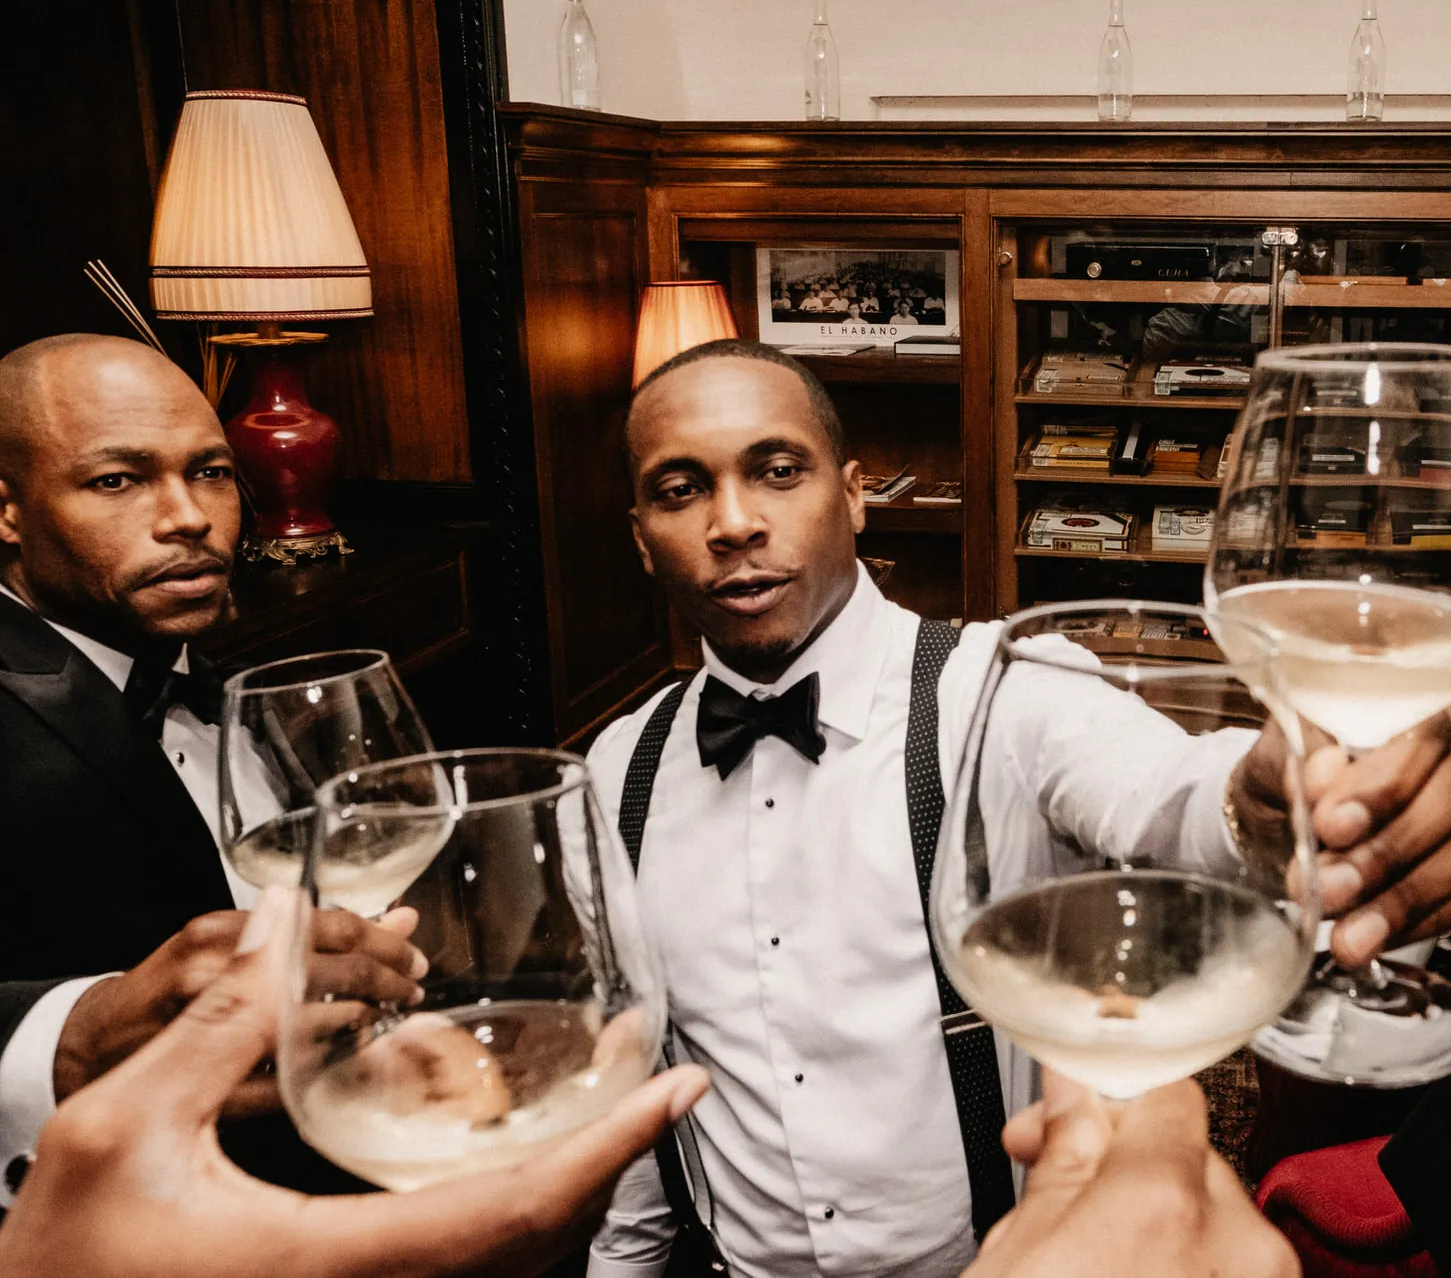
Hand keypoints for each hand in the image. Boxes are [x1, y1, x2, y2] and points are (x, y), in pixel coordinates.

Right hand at [0, 886, 708, 1277]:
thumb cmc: (64, 1267)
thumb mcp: (119, 1130)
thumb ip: (214, 1024)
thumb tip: (284, 919)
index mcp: (336, 1266)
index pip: (518, 1212)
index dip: (612, 1150)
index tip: (676, 1091)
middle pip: (538, 1244)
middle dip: (613, 1159)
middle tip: (663, 1085)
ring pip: (509, 1266)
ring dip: (572, 1189)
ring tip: (612, 1110)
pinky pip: (465, 1272)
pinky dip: (518, 1215)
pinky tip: (518, 1165)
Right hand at [975, 1071, 1295, 1277]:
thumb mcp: (1020, 1255)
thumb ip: (1062, 1156)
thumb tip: (1074, 1088)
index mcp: (1164, 1203)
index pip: (1164, 1093)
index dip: (1108, 1096)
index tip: (1080, 1101)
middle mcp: (1238, 1244)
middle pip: (1188, 1156)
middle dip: (1125, 1168)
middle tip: (1058, 1195)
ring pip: (1212, 1216)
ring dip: (1159, 1221)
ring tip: (1094, 1257)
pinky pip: (1231, 1263)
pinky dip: (1189, 1262)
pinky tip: (1129, 1274)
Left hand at [1304, 706, 1450, 965]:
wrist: (1289, 819)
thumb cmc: (1291, 776)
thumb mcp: (1277, 757)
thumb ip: (1297, 759)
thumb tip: (1323, 773)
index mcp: (1418, 709)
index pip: (1421, 738)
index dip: (1382, 787)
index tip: (1331, 827)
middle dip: (1388, 854)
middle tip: (1329, 890)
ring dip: (1405, 901)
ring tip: (1349, 935)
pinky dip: (1425, 922)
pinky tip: (1379, 937)